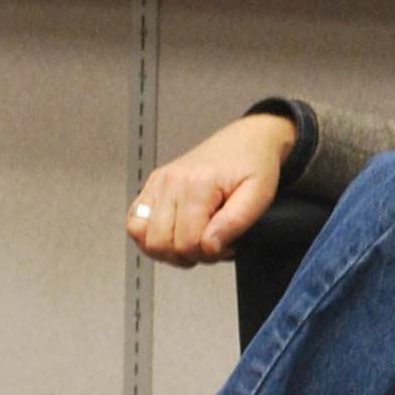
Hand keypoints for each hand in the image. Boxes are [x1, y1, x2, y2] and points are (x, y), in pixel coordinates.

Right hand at [125, 113, 296, 266]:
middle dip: (188, 255)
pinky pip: (134, 223)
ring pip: (143, 237)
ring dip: (168, 250)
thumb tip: (208, 245)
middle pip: (161, 243)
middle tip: (211, 246)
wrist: (247, 140)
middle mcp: (171, 182)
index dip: (210, 254)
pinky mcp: (153, 186)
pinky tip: (174, 235)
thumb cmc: (254, 164)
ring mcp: (158, 183)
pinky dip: (150, 237)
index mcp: (197, 184)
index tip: (227, 245)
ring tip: (192, 242)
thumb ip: (235, 223)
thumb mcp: (259, 195)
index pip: (188, 242)